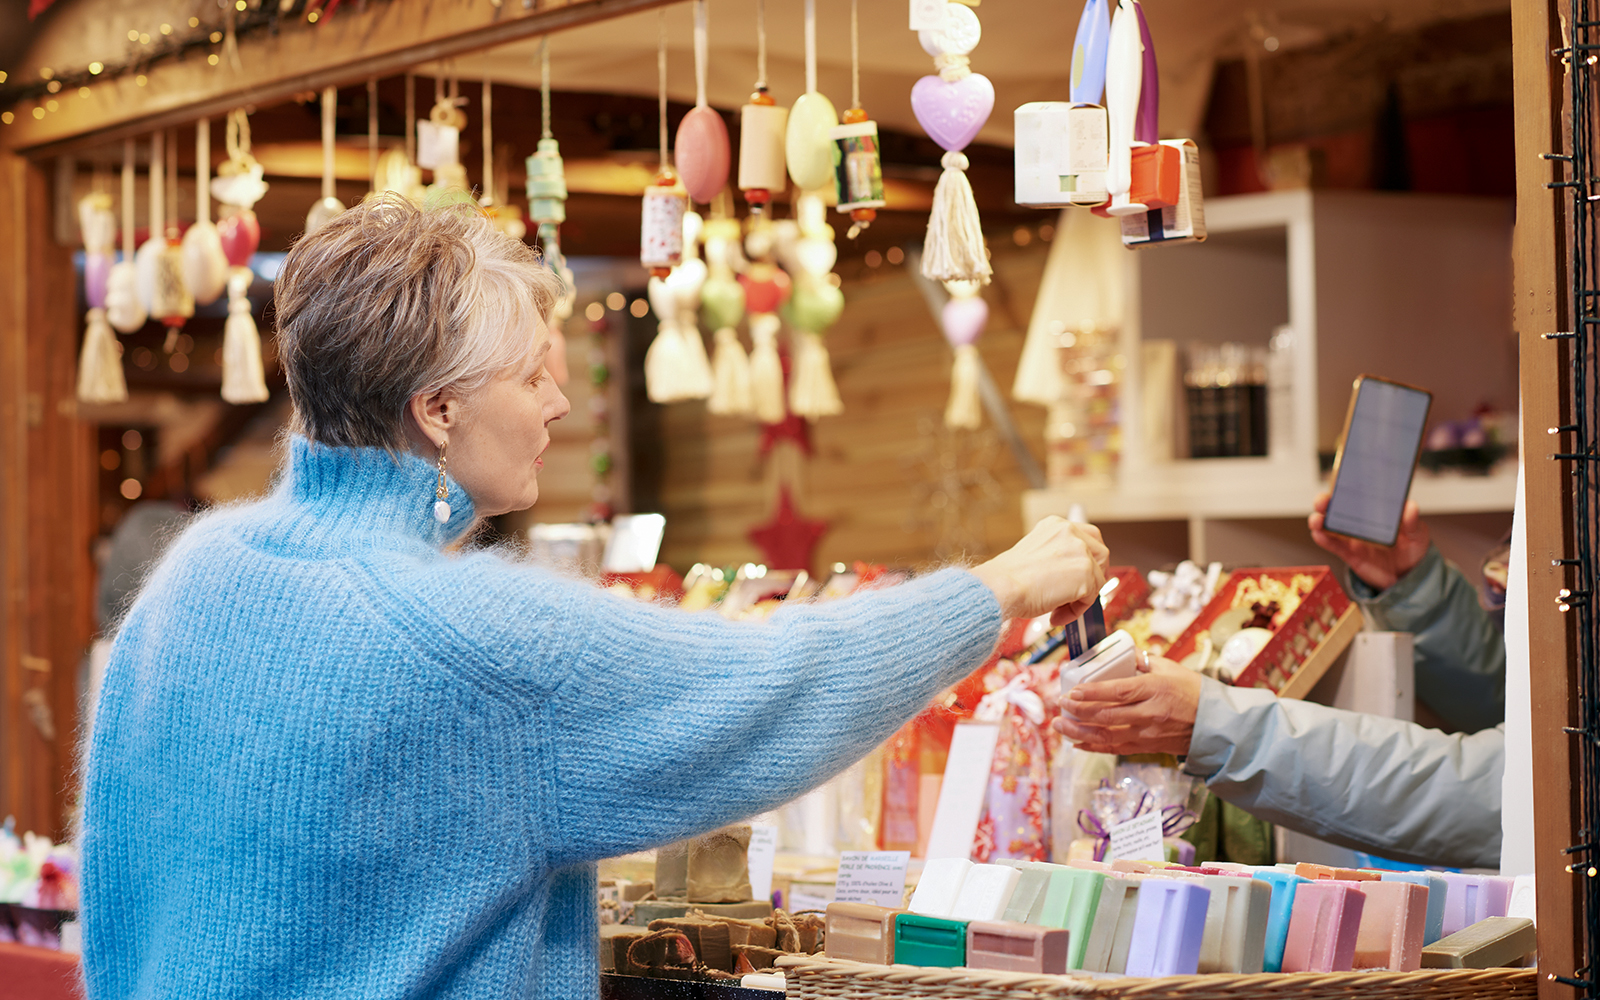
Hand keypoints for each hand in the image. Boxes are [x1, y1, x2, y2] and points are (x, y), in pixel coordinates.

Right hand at [971, 516, 1109, 623]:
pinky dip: (1075, 611)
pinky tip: (1056, 614)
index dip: (1090, 557)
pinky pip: (1091, 598)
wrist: (1000, 588)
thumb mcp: (1035, 556)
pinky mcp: (1085, 574)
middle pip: (1101, 553)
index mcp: (1056, 526)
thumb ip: (1057, 558)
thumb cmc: (1007, 578)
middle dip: (1096, 575)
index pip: (1087, 536)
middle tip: (1082, 594)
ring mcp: (1080, 552)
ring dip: (1081, 598)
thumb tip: (1072, 577)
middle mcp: (1070, 533)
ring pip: (1097, 580)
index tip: (1085, 572)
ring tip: (1058, 609)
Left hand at [1054, 654, 1200, 755]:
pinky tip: (1077, 743)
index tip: (1072, 690)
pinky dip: (1094, 747)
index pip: (1118, 691)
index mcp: (1154, 690)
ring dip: (1079, 732)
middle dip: (1079, 711)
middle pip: (1107, 715)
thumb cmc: (1193, 692)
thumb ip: (1143, 661)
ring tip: (1060, 726)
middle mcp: (1149, 714)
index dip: (1092, 692)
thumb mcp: (1170, 669)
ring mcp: (1147, 734)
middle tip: (1060, 705)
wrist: (1215, 724)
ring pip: (1107, 735)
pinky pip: (1115, 749)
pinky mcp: (1146, 747)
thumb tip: (1122, 652)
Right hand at [1307, 491, 1429, 590]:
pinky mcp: (1347, 552)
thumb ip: (1412, 522)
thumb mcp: (1418, 534)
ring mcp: (1351, 536)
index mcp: (1375, 510)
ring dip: (1319, 520)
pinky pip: (1332, 544)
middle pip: (1337, 507)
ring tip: (1317, 520)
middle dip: (1325, 501)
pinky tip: (1318, 534)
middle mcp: (1359, 521)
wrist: (1407, 577)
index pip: (1358, 493)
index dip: (1346, 484)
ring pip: (1329, 524)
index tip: (1340, 478)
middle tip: (1323, 501)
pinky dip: (1322, 539)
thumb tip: (1410, 506)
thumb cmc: (1413, 549)